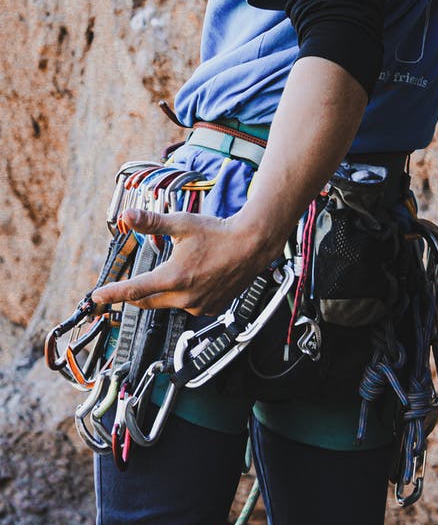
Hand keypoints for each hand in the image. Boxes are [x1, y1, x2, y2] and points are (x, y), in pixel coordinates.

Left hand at [91, 208, 282, 315]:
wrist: (252, 244)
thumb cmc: (218, 233)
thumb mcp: (181, 223)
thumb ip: (152, 222)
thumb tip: (127, 215)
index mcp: (173, 277)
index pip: (133, 290)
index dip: (112, 293)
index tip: (98, 297)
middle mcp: (184, 297)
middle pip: (148, 301)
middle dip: (134, 295)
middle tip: (124, 289)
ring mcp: (199, 306)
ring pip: (169, 304)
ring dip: (163, 292)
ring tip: (175, 272)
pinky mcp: (211, 309)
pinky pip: (190, 306)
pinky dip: (185, 296)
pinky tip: (195, 280)